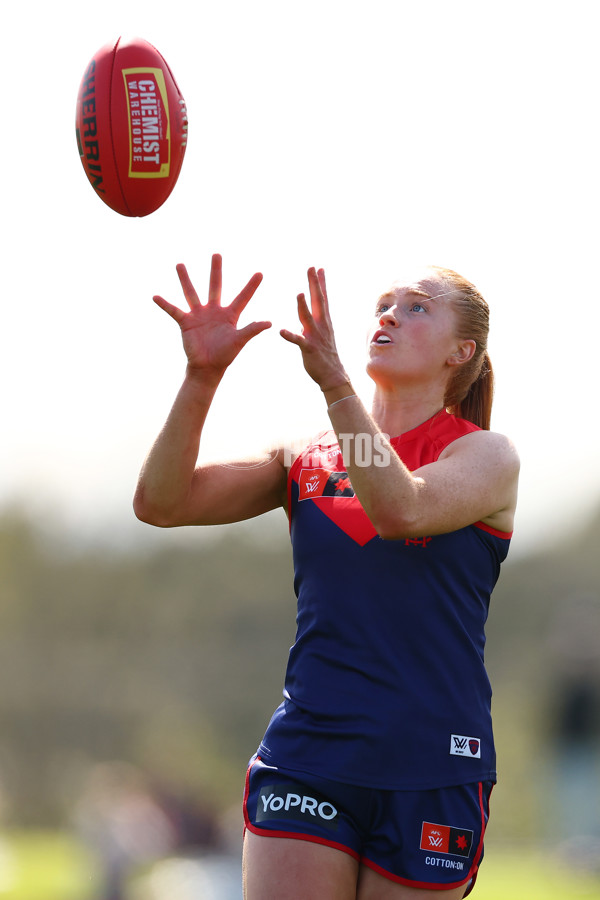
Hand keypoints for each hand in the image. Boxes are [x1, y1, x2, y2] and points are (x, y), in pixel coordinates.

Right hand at [153, 254, 270, 377]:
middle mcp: (214, 311)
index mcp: (229, 314)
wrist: (207, 367)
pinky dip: (164, 304)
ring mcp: (199, 315)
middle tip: (217, 254)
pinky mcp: (186, 322)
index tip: (261, 273)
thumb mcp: (239, 341)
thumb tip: (269, 323)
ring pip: (191, 293)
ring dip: (185, 279)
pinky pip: (173, 311)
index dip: (252, 286)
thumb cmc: (225, 355)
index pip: (243, 297)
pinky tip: (155, 296)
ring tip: (180, 265)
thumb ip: (252, 330)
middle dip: (216, 270)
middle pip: (215, 286)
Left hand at [280, 267, 348, 390]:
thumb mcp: (321, 333)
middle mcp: (321, 326)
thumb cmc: (325, 354)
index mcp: (323, 321)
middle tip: (311, 268)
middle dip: (314, 284)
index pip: (322, 298)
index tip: (319, 268)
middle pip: (317, 301)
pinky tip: (281, 331)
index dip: (320, 283)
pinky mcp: (309, 349)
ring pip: (308, 318)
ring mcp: (315, 337)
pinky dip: (290, 335)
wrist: (333, 374)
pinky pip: (298, 341)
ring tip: (299, 294)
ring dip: (303, 307)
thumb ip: (313, 321)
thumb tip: (306, 311)